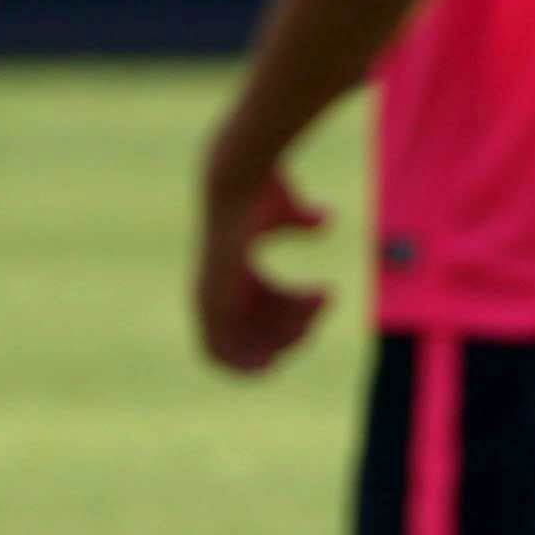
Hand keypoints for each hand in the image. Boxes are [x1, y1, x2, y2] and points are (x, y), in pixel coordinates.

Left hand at [194, 163, 331, 373]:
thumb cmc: (261, 189)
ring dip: (289, 337)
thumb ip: (303, 221)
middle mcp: (217, 293)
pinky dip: (254, 356)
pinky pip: (223, 351)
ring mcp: (210, 299)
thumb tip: (324, 218)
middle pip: (256, 338)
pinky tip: (295, 333)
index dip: (289, 323)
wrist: (239, 178)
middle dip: (295, 331)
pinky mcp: (211, 302)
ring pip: (247, 347)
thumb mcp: (289, 211)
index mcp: (231, 277)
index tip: (317, 305)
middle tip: (323, 299)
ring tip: (318, 299)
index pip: (259, 320)